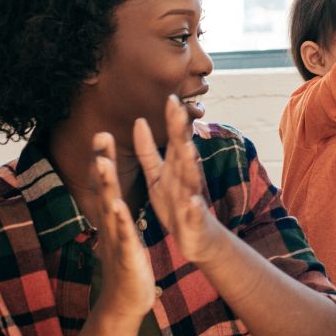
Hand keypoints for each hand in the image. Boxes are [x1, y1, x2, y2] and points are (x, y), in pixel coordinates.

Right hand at [90, 132, 158, 320]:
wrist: (125, 302)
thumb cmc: (126, 263)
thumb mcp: (119, 231)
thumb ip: (113, 210)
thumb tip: (108, 192)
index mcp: (113, 216)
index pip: (106, 183)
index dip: (103, 158)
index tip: (102, 132)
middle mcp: (110, 224)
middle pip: (103, 188)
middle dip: (101, 160)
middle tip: (100, 133)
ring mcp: (116, 238)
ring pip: (110, 207)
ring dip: (106, 184)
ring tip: (103, 162)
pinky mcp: (126, 254)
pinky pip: (123, 235)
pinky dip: (120, 220)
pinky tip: (118, 206)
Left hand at [134, 95, 228, 265]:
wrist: (196, 238)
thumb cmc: (175, 204)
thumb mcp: (157, 175)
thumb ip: (148, 151)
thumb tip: (139, 120)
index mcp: (176, 166)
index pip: (176, 139)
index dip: (173, 120)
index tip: (170, 97)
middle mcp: (186, 178)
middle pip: (184, 153)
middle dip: (182, 133)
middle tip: (180, 111)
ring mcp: (192, 198)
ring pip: (192, 180)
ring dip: (191, 164)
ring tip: (188, 148)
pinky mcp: (194, 221)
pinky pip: (194, 214)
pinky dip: (194, 208)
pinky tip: (193, 202)